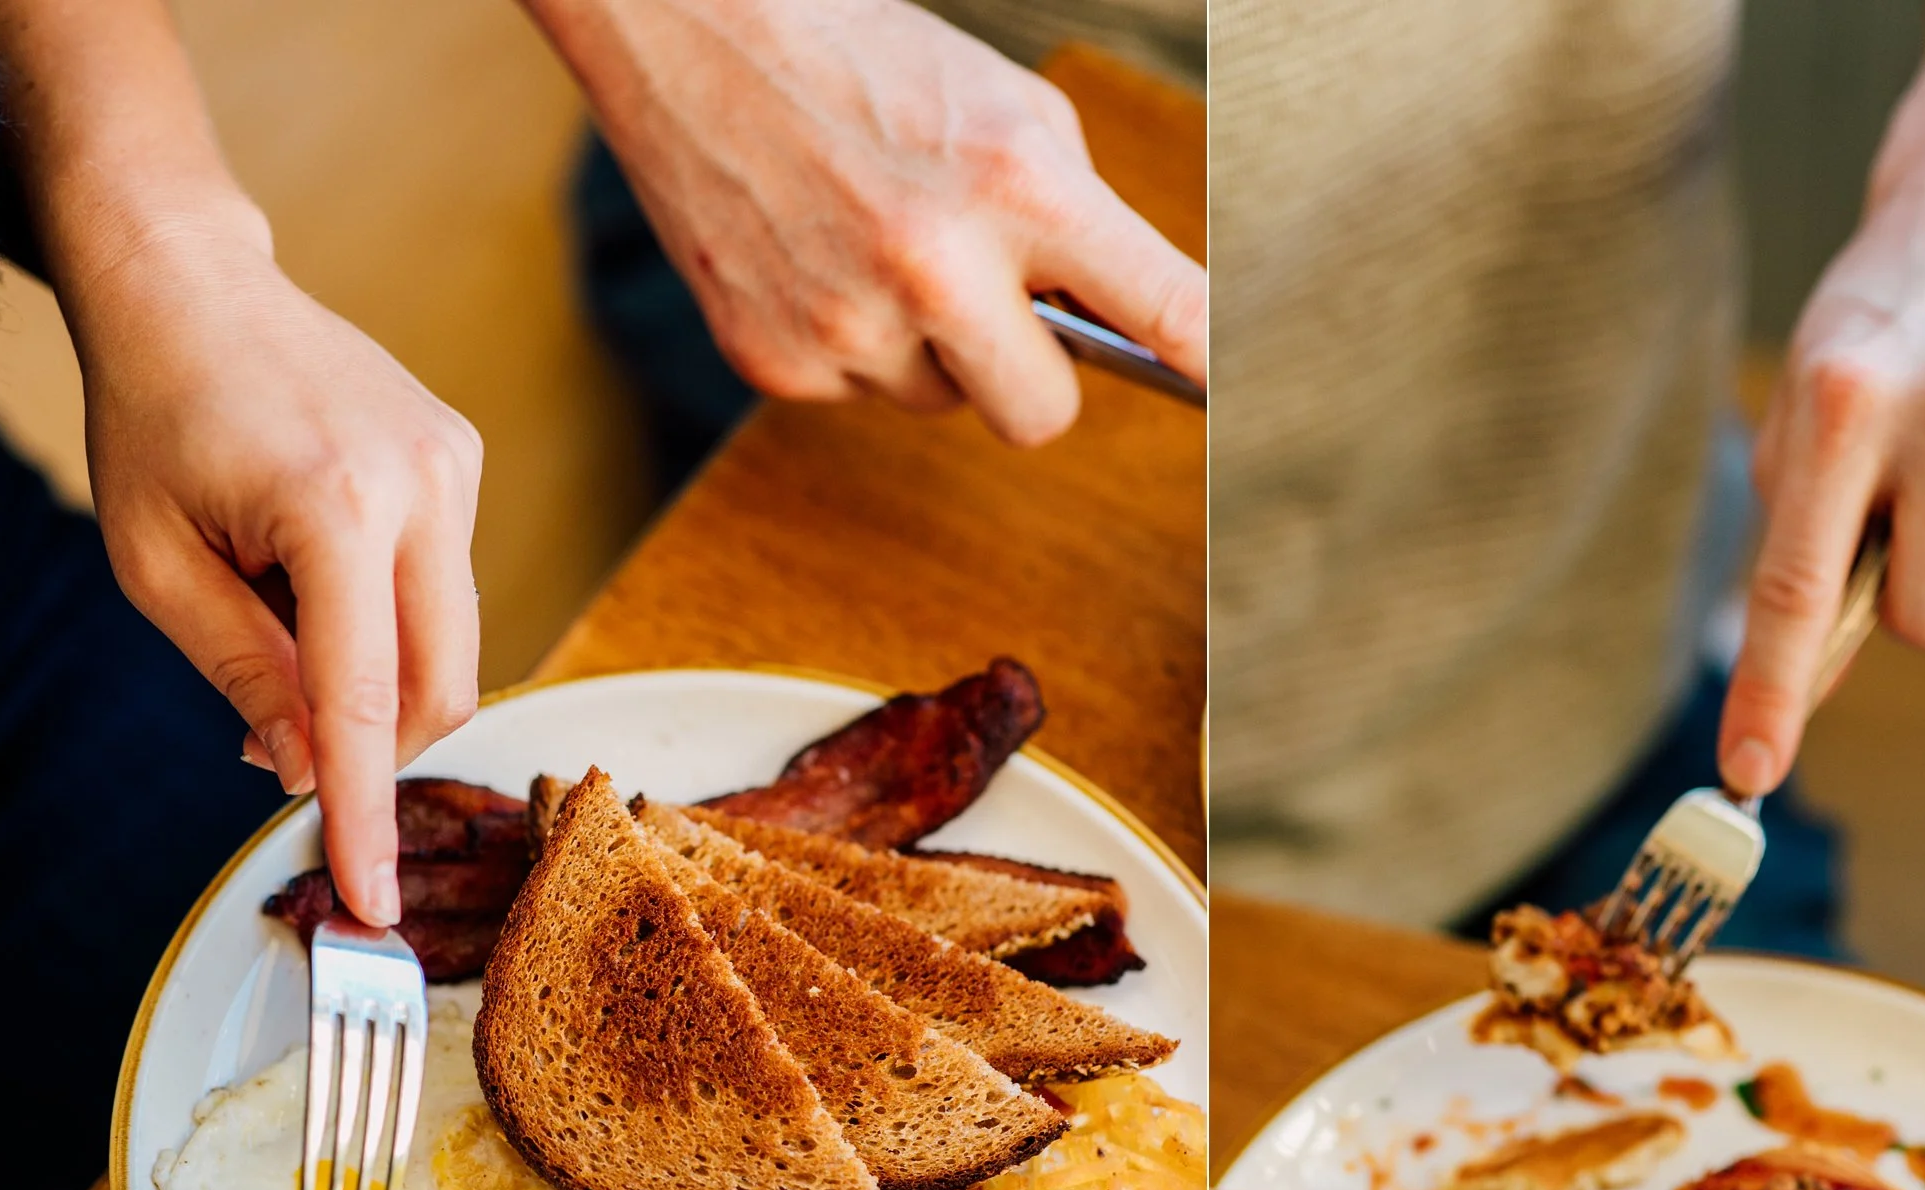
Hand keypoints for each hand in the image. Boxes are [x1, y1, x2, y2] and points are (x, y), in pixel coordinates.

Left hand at [72, 203, 482, 926]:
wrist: (188, 278)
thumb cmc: (153, 410)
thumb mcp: (156, 560)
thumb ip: (240, 670)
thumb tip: (300, 770)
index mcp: (337, 508)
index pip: (365, 700)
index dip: (364, 809)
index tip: (373, 898)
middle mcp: (424, 487)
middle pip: (442, 687)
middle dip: (374, 745)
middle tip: (278, 740)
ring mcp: (458, 469)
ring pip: (454, 644)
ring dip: (376, 676)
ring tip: (278, 621)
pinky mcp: (465, 461)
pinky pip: (446, 586)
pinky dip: (388, 617)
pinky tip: (316, 570)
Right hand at [528, 0, 1204, 445]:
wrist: (685, 26)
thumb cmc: (865, 60)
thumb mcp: (1006, 111)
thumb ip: (1078, 222)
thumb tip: (1126, 332)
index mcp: (1020, 182)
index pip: (1160, 310)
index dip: (1207, 365)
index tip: (1239, 403)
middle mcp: (938, 265)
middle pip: (1042, 415)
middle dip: (1034, 376)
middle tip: (998, 306)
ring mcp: (849, 324)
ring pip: (942, 403)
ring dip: (931, 348)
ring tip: (875, 243)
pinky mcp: (775, 359)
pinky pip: (860, 393)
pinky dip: (852, 343)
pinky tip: (816, 256)